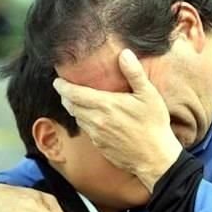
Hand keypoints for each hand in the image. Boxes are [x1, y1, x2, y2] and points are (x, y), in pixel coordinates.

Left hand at [54, 49, 182, 190]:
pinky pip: (87, 130)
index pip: (73, 93)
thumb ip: (134, 73)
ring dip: (75, 109)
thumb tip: (124, 53)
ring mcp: (96, 135)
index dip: (62, 86)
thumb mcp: (148, 95)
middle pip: (71, 106)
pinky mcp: (99, 146)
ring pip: (77, 118)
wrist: (154, 158)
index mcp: (105, 105)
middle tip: (65, 89)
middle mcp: (96, 120)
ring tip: (78, 102)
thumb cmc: (154, 125)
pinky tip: (94, 119)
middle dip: (66, 96)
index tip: (57, 81)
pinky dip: (85, 122)